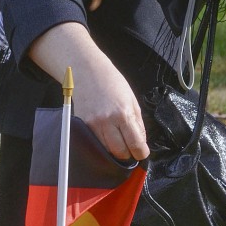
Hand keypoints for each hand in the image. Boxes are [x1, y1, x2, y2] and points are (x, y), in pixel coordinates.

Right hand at [28, 21, 149, 161]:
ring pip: (106, 151)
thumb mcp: (132, 100)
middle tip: (130, 147)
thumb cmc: (111, 82)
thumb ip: (138, 123)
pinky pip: (95, 143)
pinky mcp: (83, 126)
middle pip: (120, 153)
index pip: (135, 144)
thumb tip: (141, 143)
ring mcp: (93, 125)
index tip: (142, 152)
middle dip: (128, 154)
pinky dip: (103, 144)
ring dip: (114, 150)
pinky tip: (106, 135)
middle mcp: (107, 121)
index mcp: (123, 114)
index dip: (141, 153)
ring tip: (118, 139)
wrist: (87, 71)